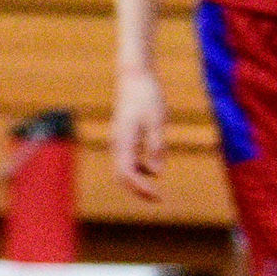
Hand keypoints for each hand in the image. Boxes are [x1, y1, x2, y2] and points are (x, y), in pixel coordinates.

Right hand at [110, 67, 166, 201]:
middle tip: (158, 199)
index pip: (127, 173)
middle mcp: (117, 143)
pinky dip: (138, 170)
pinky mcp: (123, 136)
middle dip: (138, 190)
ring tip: (156, 191)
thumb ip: (156, 146)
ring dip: (137, 182)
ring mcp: (118, 140)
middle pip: (121, 176)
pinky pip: (127, 160)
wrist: (134, 76)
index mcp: (124, 140)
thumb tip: (158, 173)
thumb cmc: (147, 96)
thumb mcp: (157, 120)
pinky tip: (153, 170)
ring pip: (123, 169)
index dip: (141, 188)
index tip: (158, 196)